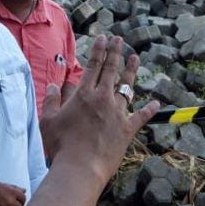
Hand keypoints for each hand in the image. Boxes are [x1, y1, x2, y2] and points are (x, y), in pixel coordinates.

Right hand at [41, 36, 159, 183]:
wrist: (81, 167)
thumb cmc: (61, 145)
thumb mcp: (48, 120)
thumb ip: (51, 100)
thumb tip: (54, 85)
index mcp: (84, 95)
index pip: (93, 66)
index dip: (99, 50)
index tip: (103, 38)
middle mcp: (103, 99)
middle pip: (112, 70)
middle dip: (116, 52)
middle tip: (120, 39)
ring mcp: (118, 113)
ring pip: (127, 87)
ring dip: (131, 72)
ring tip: (135, 58)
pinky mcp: (128, 129)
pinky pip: (141, 116)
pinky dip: (149, 110)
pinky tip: (157, 104)